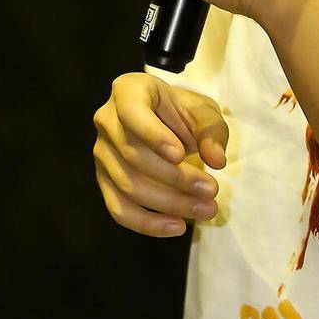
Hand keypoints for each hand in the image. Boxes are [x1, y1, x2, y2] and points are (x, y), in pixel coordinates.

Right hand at [93, 72, 228, 237]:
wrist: (165, 121)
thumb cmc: (181, 111)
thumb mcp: (203, 112)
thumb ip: (211, 132)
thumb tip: (216, 160)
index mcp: (128, 91)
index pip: (132, 113)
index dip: (153, 136)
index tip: (181, 155)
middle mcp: (107, 120)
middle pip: (134, 156)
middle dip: (176, 178)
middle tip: (211, 190)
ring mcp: (101, 153)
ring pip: (128, 185)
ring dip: (169, 203)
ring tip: (205, 209)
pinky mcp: (104, 181)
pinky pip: (119, 208)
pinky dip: (147, 223)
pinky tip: (176, 226)